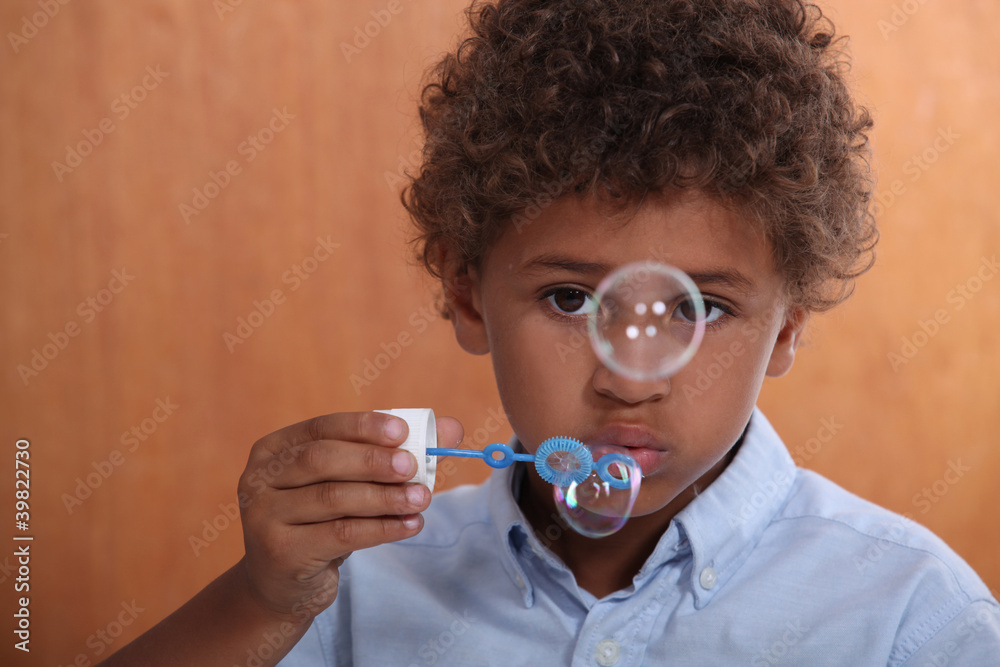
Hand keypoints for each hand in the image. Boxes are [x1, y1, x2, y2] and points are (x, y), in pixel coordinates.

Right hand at [237, 411, 462, 625]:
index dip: (363, 426)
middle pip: (322, 459)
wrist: (283, 583)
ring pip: (334, 498)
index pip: (321, 428)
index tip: (403, 431)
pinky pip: (341, 535)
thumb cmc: (320, 520)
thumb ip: (393, 452)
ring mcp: (264, 516)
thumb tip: (452, 429)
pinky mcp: (281, 552)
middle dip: (373, 460)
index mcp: (274, 449)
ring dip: (385, 497)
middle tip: (413, 467)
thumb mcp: (348, 482)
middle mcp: (260, 478)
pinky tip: (411, 525)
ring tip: (421, 499)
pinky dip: (382, 528)